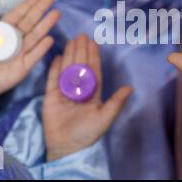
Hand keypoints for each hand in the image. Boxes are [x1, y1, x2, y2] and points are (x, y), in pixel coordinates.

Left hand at [0, 0, 60, 98]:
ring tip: (56, 14)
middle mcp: (14, 41)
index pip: (17, 16)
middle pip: (29, 23)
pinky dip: (42, 48)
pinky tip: (49, 39)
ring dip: (45, 25)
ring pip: (35, 37)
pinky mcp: (22, 67)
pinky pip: (34, 56)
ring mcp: (20, 53)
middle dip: (40, 10)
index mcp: (2, 32)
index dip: (27, 6)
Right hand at [42, 35, 131, 160]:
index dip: (93, 56)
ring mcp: (65, 91)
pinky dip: (55, 67)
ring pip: (67, 68)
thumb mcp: (105, 118)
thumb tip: (130, 88)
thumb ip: (116, 102)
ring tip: (71, 41)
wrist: (66, 146)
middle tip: (81, 35)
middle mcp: (79, 89)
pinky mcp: (51, 96)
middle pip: (80, 65)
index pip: (93, 70)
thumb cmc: (87, 133)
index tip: (93, 42)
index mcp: (93, 93)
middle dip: (81, 50)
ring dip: (69, 54)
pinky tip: (57, 55)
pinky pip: (53, 78)